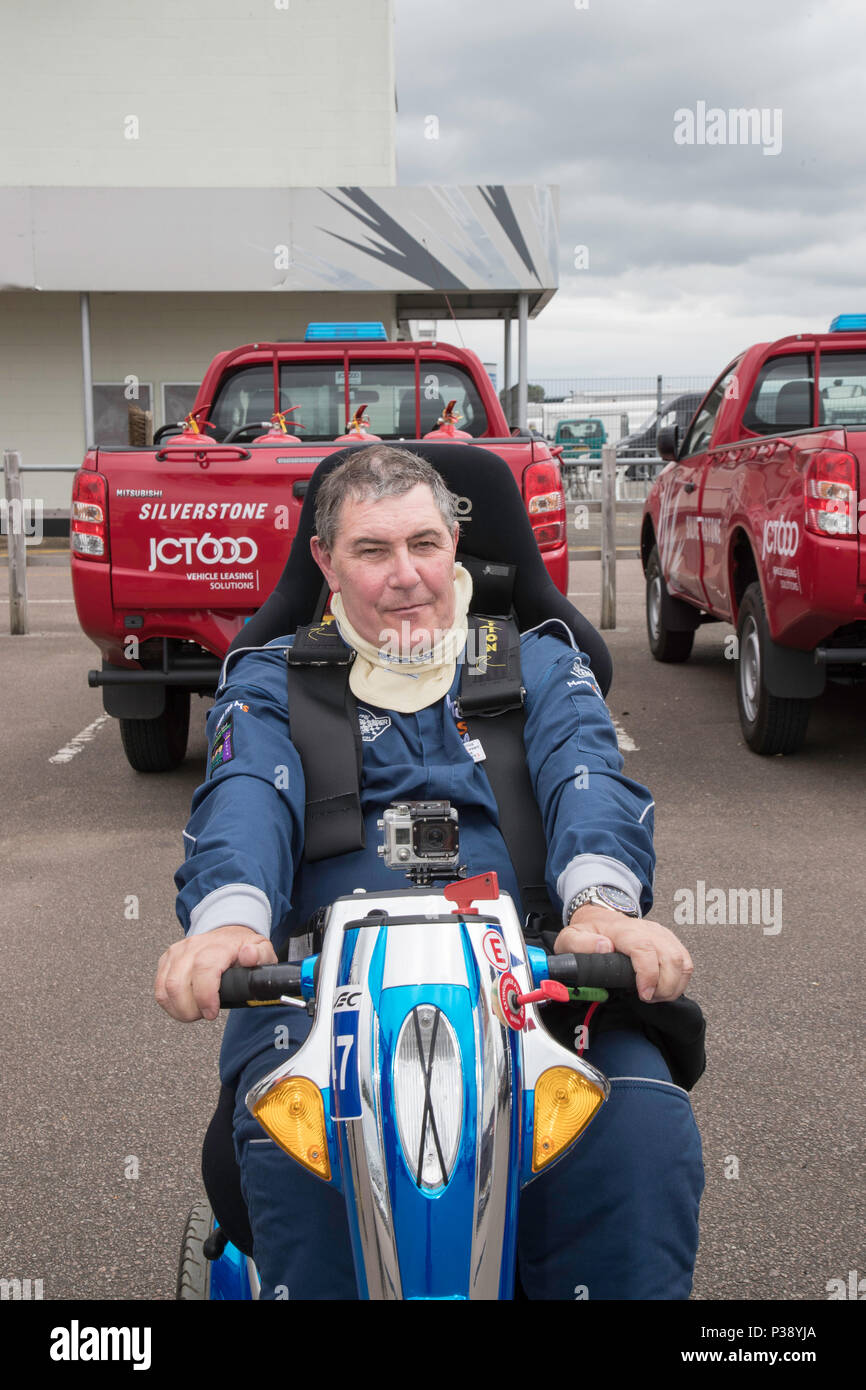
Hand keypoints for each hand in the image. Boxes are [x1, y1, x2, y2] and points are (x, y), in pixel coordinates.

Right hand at [155, 924, 277, 1022]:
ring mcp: (178, 953)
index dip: (204, 996)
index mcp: (217, 946)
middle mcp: (194, 947)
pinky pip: (159, 987)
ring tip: (195, 1012)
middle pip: (177, 983)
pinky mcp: (167, 960)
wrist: (228, 933)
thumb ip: (260, 954)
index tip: (211, 1012)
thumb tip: (248, 956)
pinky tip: (183, 1006)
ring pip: (165, 987)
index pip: (203, 970)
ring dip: (178, 1008)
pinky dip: (169, 1003)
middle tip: (204, 1014)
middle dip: (189, 1009)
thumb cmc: (243, 946)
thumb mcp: (261, 949)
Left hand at [553, 904, 692, 1002]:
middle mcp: (647, 930)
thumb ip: (581, 944)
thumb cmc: (588, 931)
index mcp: (624, 931)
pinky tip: (665, 989)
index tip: (644, 994)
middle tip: (647, 998)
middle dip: (664, 987)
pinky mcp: (669, 941)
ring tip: (655, 996)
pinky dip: (680, 981)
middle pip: (670, 958)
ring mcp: (661, 935)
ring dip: (673, 986)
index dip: (649, 974)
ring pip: (682, 961)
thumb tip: (603, 947)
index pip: (645, 949)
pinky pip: (685, 962)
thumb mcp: (571, 937)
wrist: (600, 917)